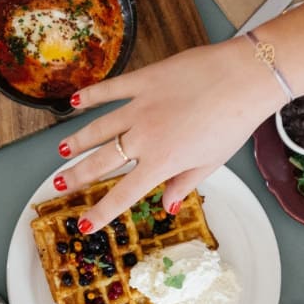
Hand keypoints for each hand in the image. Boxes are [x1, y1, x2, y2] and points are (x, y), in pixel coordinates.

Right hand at [55, 38, 282, 231]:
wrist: (244, 78)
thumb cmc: (234, 123)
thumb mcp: (212, 162)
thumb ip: (185, 183)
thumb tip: (168, 206)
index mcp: (162, 163)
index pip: (123, 194)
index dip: (101, 212)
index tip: (84, 225)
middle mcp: (144, 138)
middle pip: (101, 162)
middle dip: (77, 176)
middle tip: (59, 184)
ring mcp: (140, 107)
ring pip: (98, 128)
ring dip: (77, 141)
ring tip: (60, 151)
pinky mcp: (144, 81)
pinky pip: (110, 90)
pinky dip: (91, 96)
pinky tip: (75, 102)